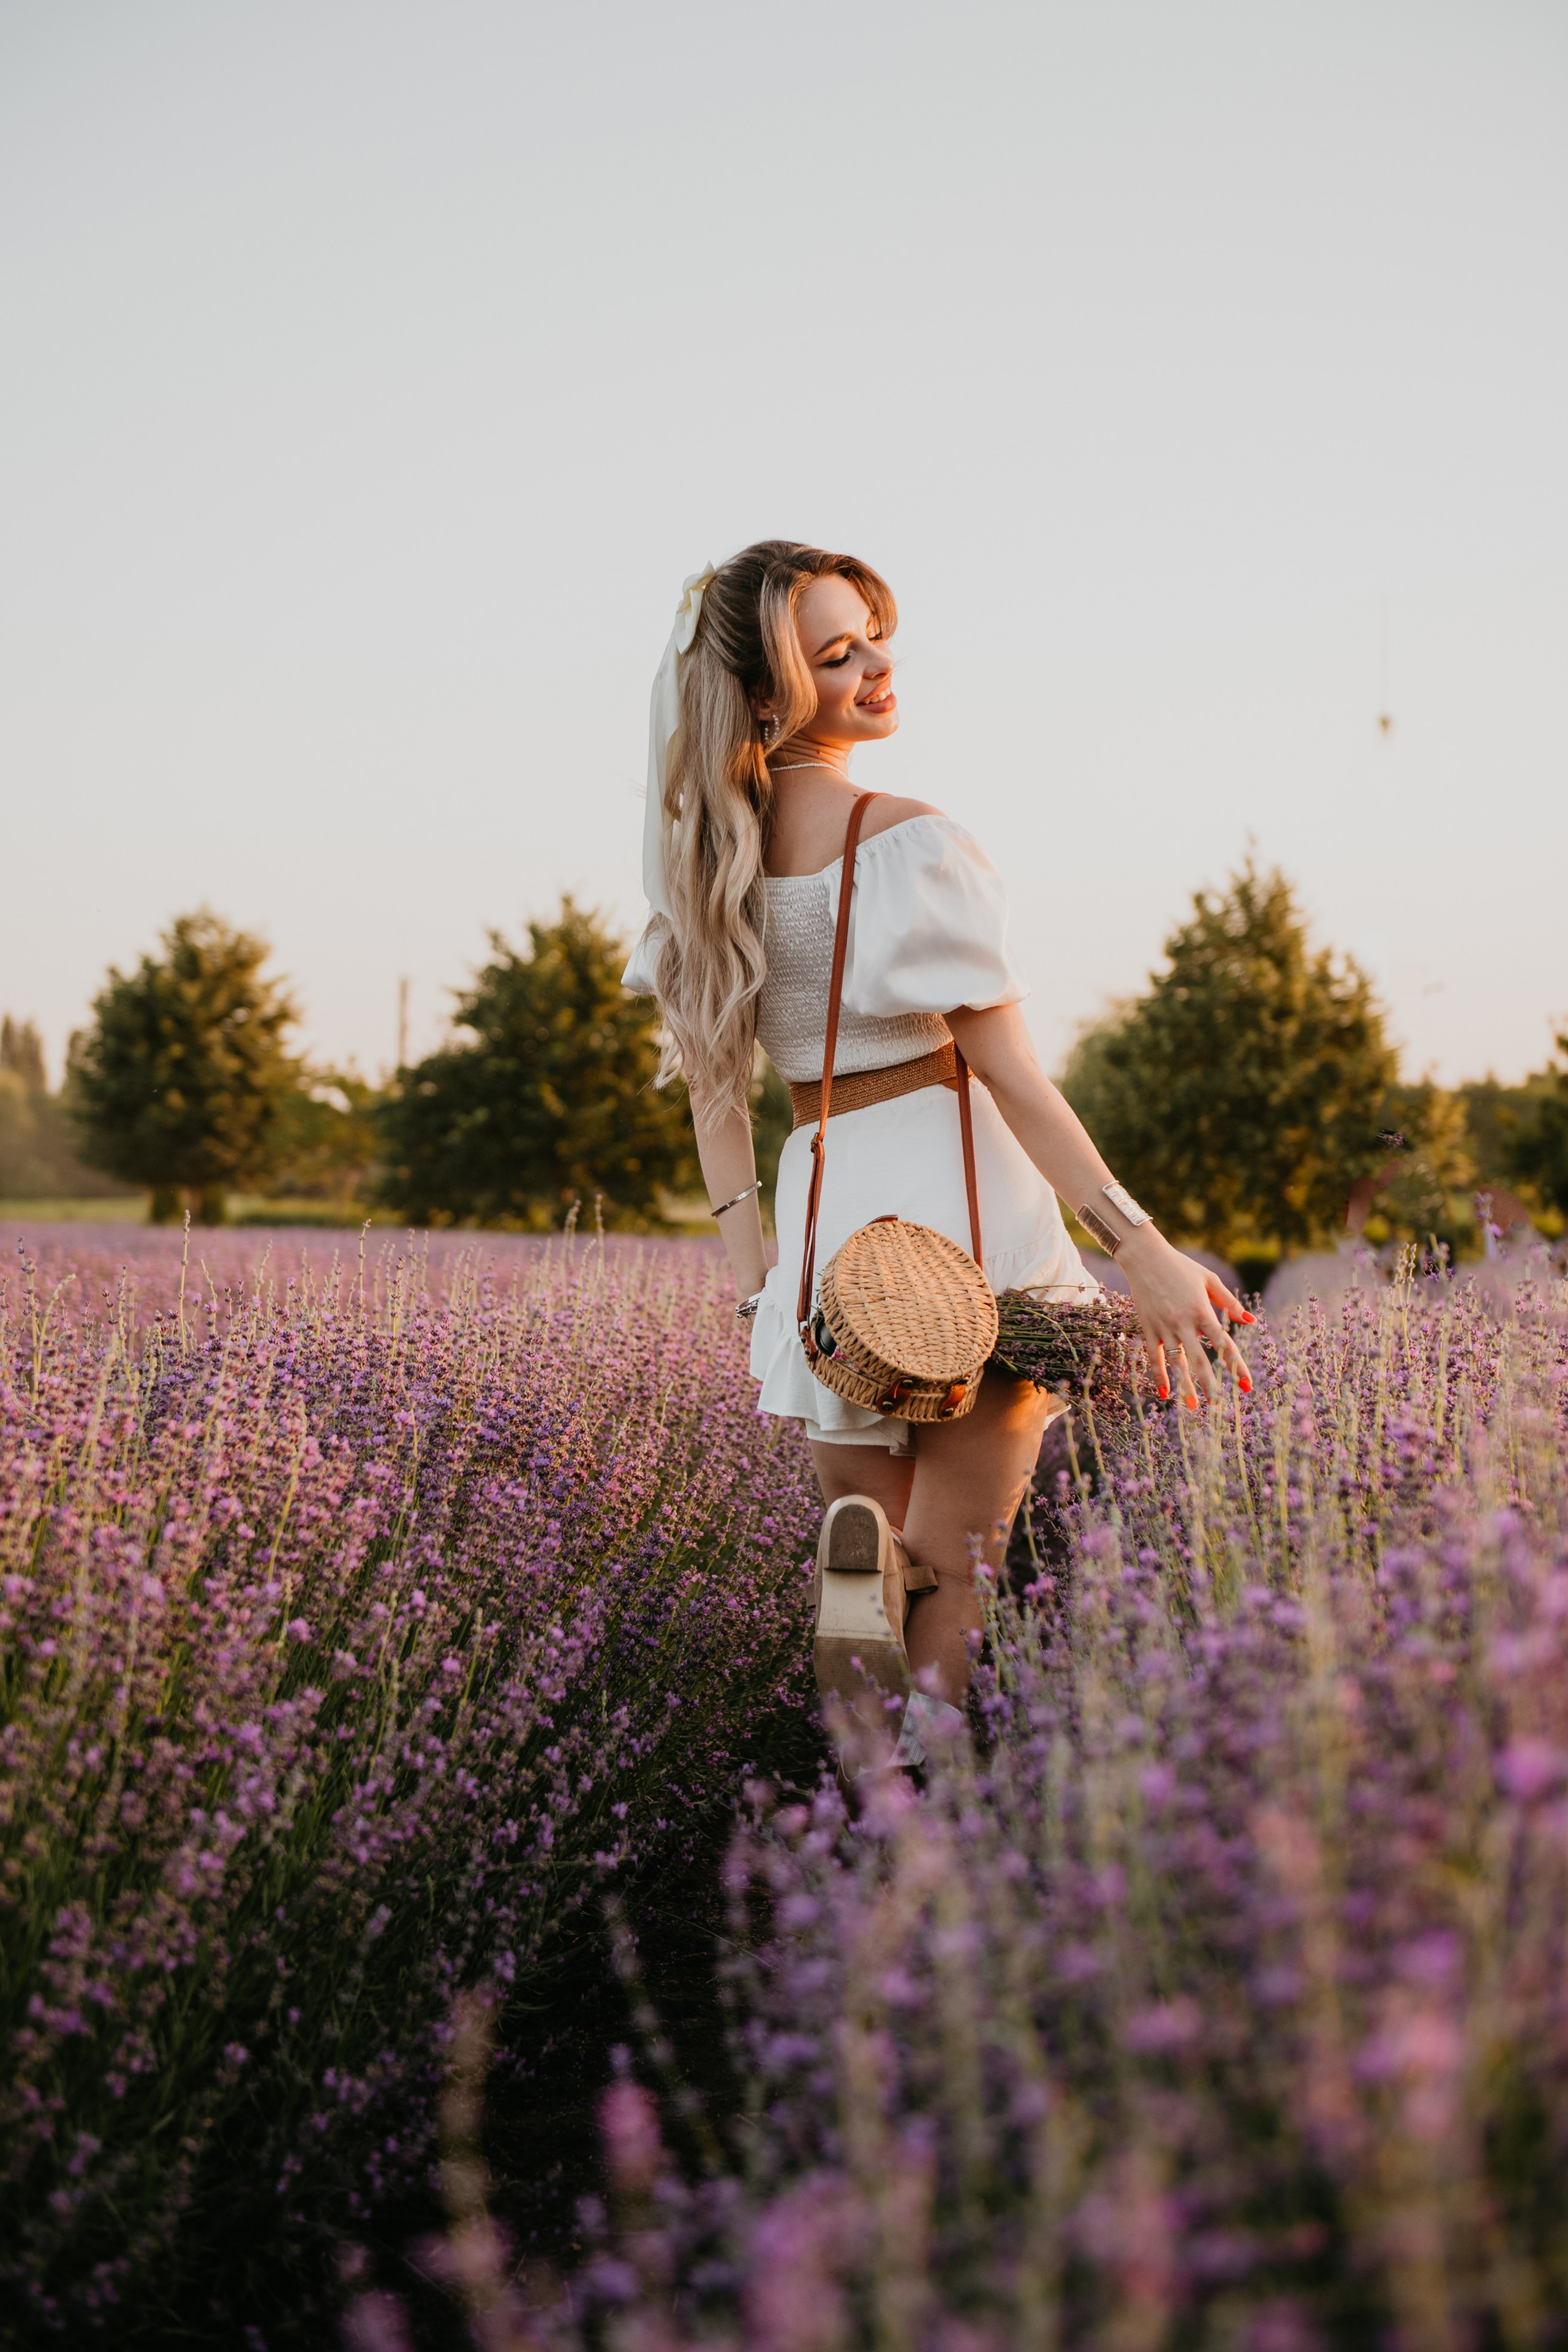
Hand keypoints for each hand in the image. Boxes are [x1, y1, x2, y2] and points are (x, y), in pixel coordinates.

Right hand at [1118, 1227, 1254, 1408]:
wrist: (1144, 1257)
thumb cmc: (1181, 1267)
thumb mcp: (1209, 1279)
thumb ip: (1229, 1302)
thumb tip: (1251, 1321)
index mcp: (1202, 1310)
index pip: (1223, 1343)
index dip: (1235, 1365)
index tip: (1247, 1385)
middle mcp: (1182, 1321)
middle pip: (1199, 1358)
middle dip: (1210, 1383)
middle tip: (1219, 1406)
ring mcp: (1163, 1326)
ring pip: (1175, 1362)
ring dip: (1184, 1385)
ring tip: (1192, 1406)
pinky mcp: (1147, 1328)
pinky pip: (1153, 1357)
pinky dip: (1158, 1376)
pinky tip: (1164, 1394)